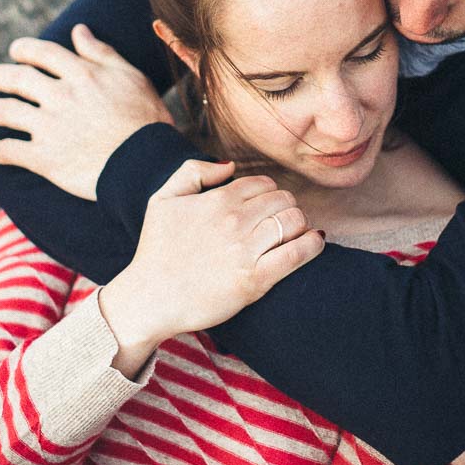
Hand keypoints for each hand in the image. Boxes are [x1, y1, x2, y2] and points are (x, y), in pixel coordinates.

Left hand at [0, 24, 172, 200]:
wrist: (148, 165)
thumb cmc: (146, 120)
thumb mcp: (131, 77)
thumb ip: (101, 53)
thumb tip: (78, 30)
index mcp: (81, 74)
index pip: (41, 52)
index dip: (23, 49)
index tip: (14, 51)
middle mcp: (61, 96)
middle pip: (16, 78)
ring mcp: (50, 127)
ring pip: (5, 112)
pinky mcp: (45, 158)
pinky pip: (9, 151)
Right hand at [97, 159, 324, 373]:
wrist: (150, 298)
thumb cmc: (155, 250)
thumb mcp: (162, 199)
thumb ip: (192, 171)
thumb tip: (229, 166)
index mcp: (217, 200)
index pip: (263, 184)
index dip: (270, 192)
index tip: (267, 206)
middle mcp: (234, 221)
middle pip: (283, 200)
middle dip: (286, 207)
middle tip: (281, 221)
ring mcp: (246, 251)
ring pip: (293, 221)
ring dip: (300, 224)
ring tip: (295, 232)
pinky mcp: (255, 280)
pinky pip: (297, 253)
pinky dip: (312, 244)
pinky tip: (314, 242)